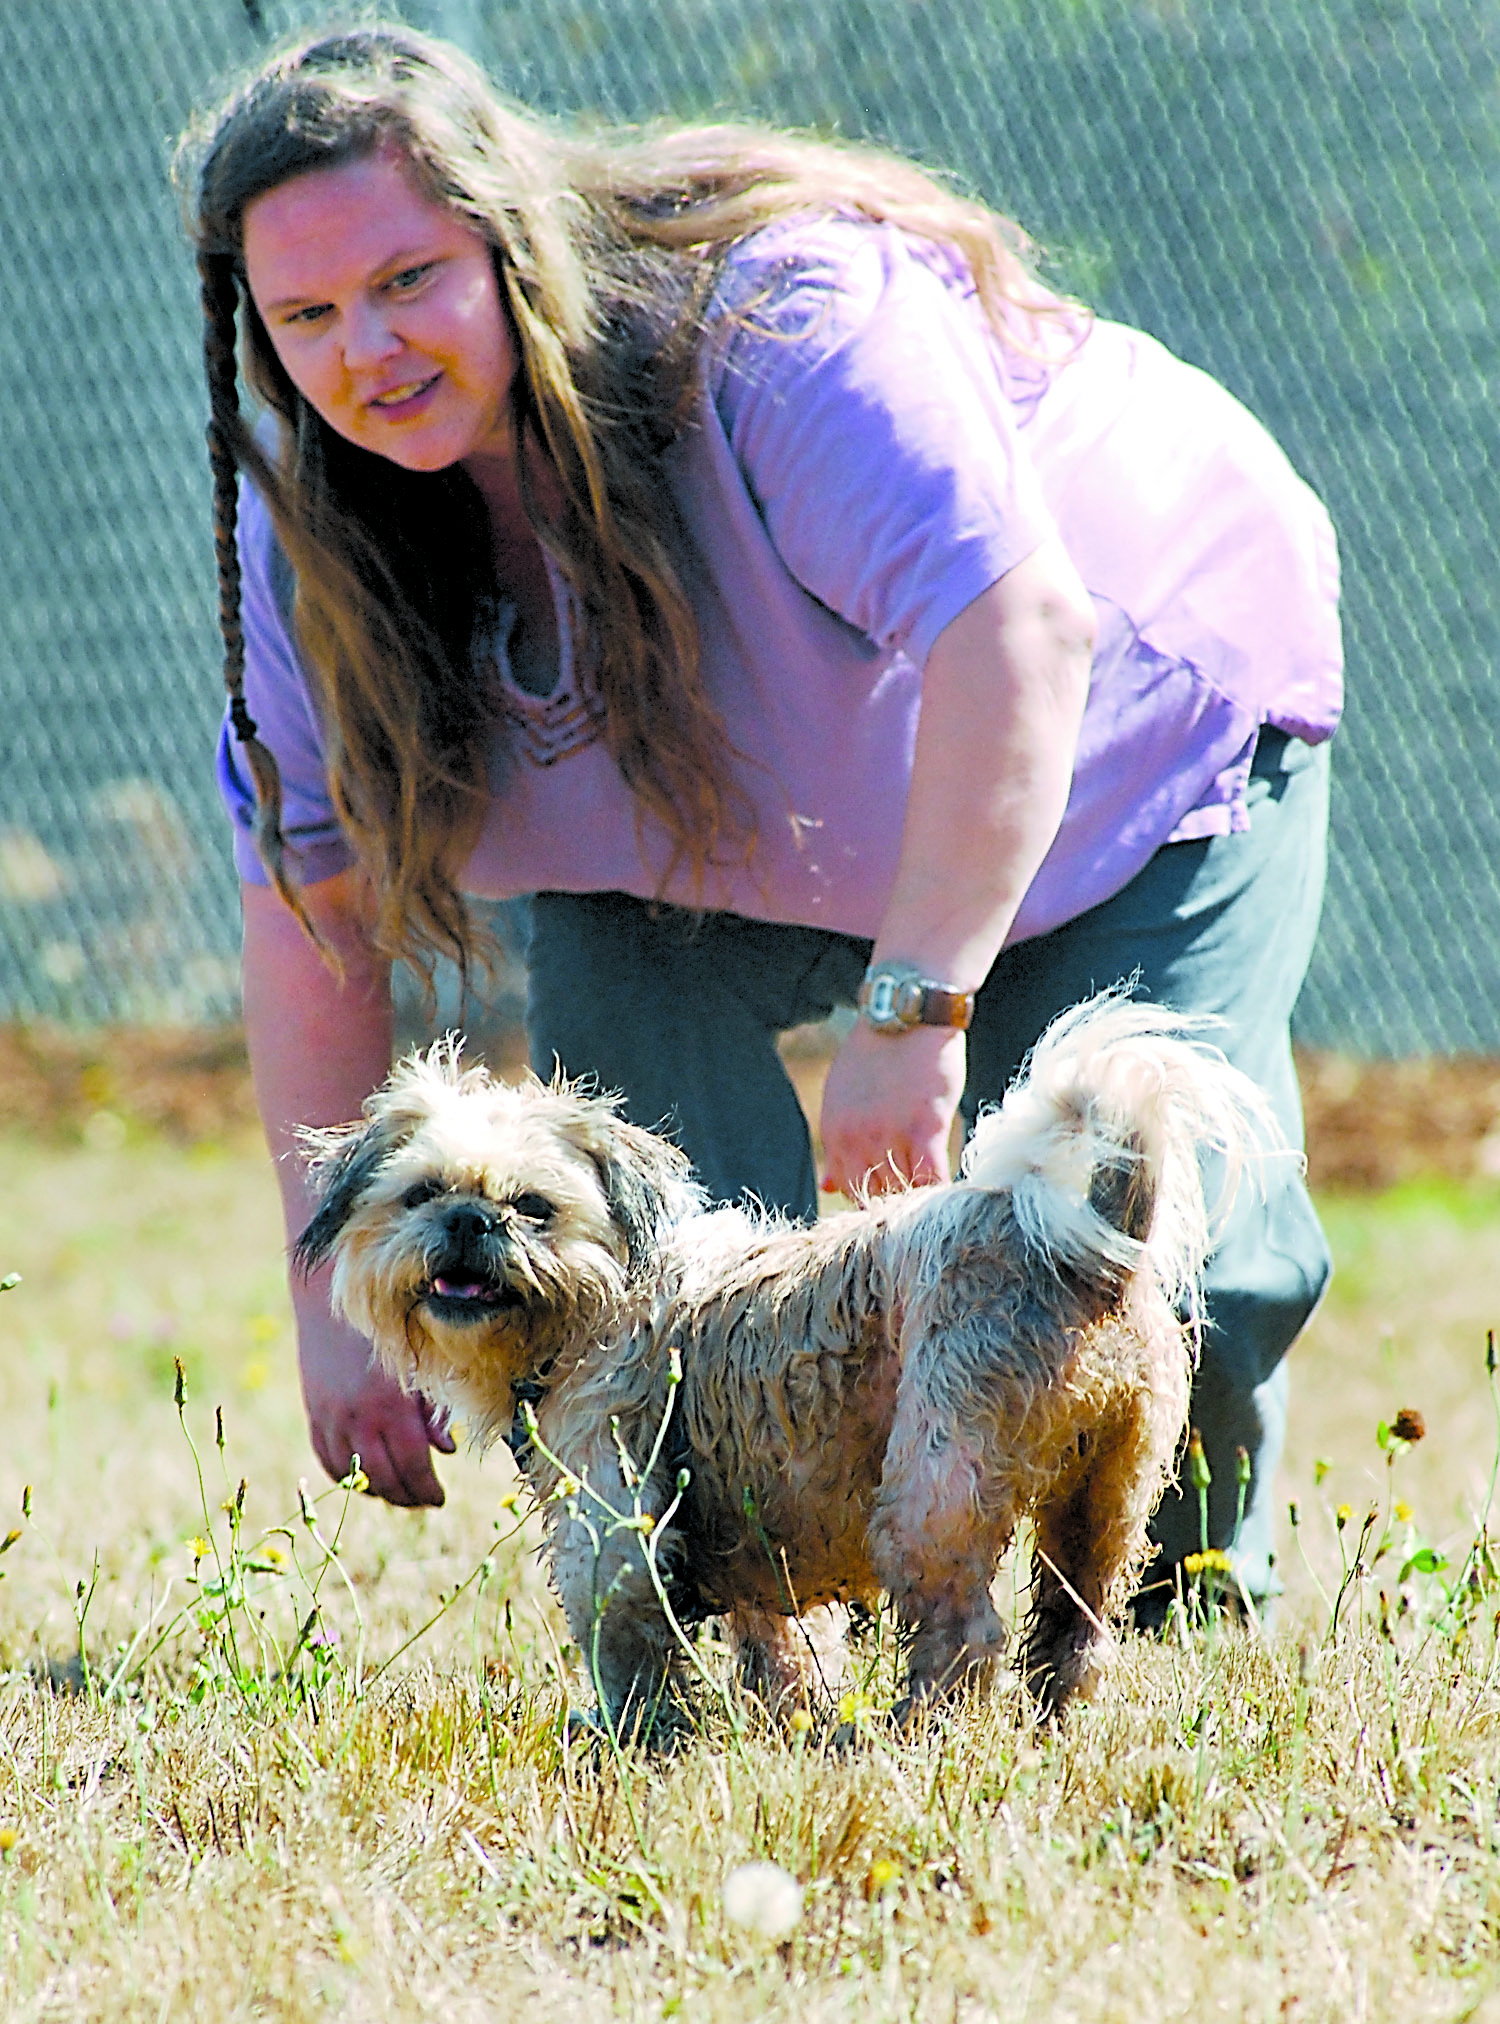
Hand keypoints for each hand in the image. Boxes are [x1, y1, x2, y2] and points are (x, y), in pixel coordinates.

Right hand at [296, 1307, 454, 1507]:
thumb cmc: (388, 1329)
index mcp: (392, 1406)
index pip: (414, 1466)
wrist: (332, 1303)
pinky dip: (346, 1476)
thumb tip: (446, 1450)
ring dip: (378, 1491)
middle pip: (384, 1479)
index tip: (439, 1499)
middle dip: (407, 1497)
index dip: (427, 1490)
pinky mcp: (314, 1415)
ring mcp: (332, 1420)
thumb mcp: (419, 1366)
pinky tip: (363, 1478)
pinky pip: (328, 1460)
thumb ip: (433, 1410)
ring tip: (397, 1493)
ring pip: (354, 1475)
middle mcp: (360, 1418)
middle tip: (423, 1501)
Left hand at [818, 1021, 966, 1196]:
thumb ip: (836, 1143)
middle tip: (915, 1207)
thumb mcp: (842, 1097)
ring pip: (902, 1191)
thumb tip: (827, 1186)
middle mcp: (856, 1138)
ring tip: (934, 1204)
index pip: (847, 1190)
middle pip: (872, 1197)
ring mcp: (890, 1133)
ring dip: (918, 1200)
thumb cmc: (877, 1053)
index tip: (889, 1202)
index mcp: (834, 1132)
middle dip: (892, 1206)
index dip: (870, 1201)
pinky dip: (939, 1190)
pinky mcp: (925, 1125)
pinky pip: (931, 1178)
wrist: (906, 1013)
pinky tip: (950, 1192)